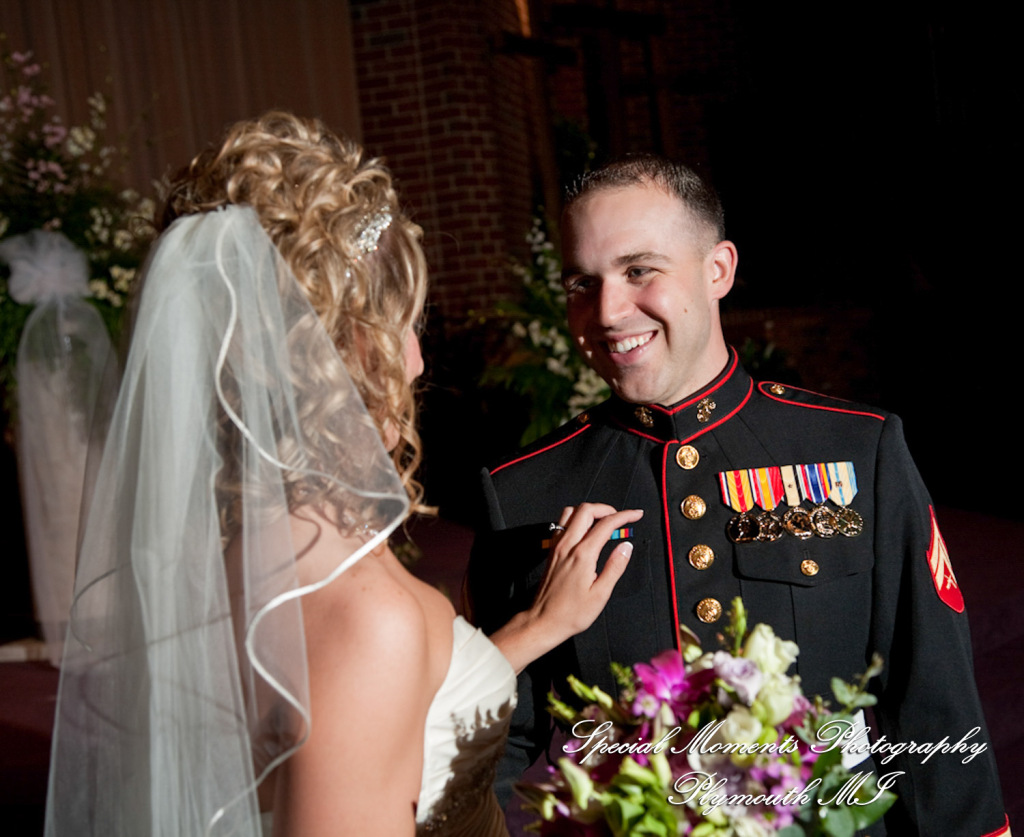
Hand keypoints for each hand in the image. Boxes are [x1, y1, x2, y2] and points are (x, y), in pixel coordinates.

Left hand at [490, 503, 642, 673]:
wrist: (543, 621)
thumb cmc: (570, 613)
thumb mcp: (600, 594)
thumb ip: (615, 566)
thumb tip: (626, 546)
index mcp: (582, 555)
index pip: (606, 524)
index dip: (624, 516)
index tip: (635, 514)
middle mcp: (567, 546)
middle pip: (586, 510)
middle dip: (607, 508)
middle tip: (620, 517)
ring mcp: (557, 547)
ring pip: (571, 512)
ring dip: (589, 511)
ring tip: (603, 521)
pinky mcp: (551, 551)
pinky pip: (562, 524)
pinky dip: (576, 519)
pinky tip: (585, 531)